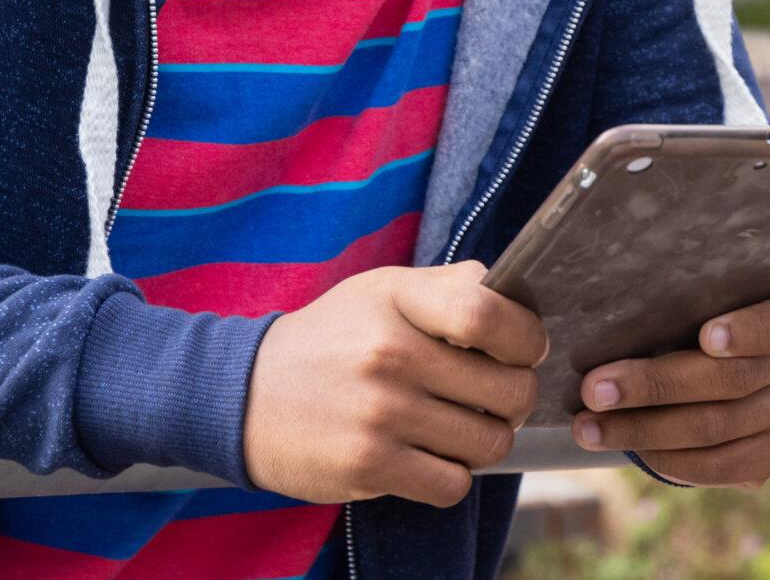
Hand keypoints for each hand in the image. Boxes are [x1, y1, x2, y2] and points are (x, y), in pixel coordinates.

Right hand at [242, 261, 546, 508]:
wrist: (242, 395)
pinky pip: (453, 484)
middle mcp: (389, 354)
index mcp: (397, 301)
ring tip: (457, 427)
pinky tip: (430, 457)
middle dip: (514, 398)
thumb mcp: (379, 291)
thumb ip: (447, 286)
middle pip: (506, 388)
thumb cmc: (328, 340)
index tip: (523, 349)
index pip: (488, 314)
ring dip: (485, 440)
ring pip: (488, 442)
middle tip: (494, 398)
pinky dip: (452, 476)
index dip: (526, 337)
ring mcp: (380, 414)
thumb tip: (512, 295)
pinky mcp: (369, 466)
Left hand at [571, 277, 769, 486]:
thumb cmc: (695, 302)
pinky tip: (626, 447)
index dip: (753, 328)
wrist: (721, 350)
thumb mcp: (697, 284)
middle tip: (594, 389)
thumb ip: (676, 290)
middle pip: (735, 379)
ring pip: (717, 427)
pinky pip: (719, 465)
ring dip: (643, 429)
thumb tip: (604, 306)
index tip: (705, 337)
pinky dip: (668, 459)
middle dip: (655, 385)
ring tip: (587, 426)